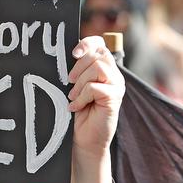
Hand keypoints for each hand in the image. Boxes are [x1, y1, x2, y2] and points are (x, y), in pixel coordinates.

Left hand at [68, 36, 124, 157]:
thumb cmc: (77, 112)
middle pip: (98, 54)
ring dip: (80, 83)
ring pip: (98, 68)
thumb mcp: (75, 87)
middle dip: (78, 66)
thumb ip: (76, 71)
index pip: (100, 44)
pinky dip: (81, 97)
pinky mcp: (115, 98)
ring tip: (73, 96)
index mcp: (103, 67)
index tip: (73, 53)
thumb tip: (65, 56)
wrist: (84, 139)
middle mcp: (113, 74)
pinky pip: (95, 87)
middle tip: (69, 82)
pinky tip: (76, 107)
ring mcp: (116, 85)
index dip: (87, 43)